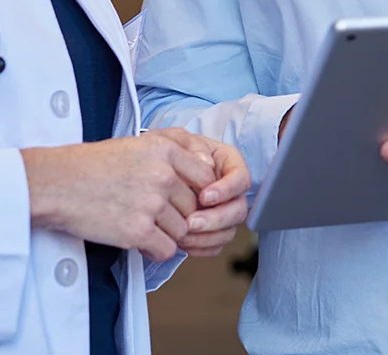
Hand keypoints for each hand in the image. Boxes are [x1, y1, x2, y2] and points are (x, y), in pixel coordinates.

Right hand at [22, 132, 210, 261]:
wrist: (57, 184)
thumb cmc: (93, 165)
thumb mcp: (138, 145)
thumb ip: (173, 154)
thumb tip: (206, 168)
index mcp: (166, 150)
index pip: (207, 179)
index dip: (197, 194)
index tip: (182, 199)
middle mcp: (163, 176)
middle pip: (194, 207)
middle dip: (178, 215)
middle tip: (154, 215)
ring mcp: (152, 204)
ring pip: (182, 230)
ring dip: (166, 233)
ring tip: (141, 225)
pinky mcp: (138, 231)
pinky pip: (166, 249)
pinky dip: (155, 250)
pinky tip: (139, 241)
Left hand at [150, 128, 250, 256]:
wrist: (146, 170)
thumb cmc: (164, 151)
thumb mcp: (175, 140)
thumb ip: (191, 146)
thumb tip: (207, 164)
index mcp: (228, 164)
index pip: (241, 179)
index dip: (226, 190)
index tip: (204, 196)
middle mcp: (229, 189)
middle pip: (238, 209)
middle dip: (216, 219)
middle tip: (191, 222)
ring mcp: (222, 211)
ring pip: (229, 231)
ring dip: (207, 237)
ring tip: (183, 235)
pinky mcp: (212, 230)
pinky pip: (216, 245)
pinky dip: (201, 248)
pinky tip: (184, 243)